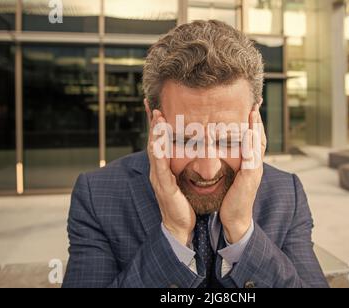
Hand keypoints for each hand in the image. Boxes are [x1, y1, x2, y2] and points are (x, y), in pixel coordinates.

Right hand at [147, 110, 195, 245]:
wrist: (180, 225)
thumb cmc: (184, 202)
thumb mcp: (184, 178)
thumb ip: (184, 165)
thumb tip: (195, 148)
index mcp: (163, 167)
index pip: (159, 141)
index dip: (156, 124)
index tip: (155, 106)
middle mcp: (157, 170)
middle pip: (153, 142)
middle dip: (153, 123)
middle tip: (153, 105)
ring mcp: (158, 179)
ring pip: (155, 152)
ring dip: (155, 134)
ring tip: (157, 118)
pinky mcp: (164, 188)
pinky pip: (161, 169)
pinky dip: (160, 155)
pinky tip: (160, 145)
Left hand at [219, 105, 266, 243]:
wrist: (233, 219)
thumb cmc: (229, 199)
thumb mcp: (230, 177)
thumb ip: (229, 164)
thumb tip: (219, 151)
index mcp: (250, 164)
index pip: (254, 139)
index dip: (254, 123)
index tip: (252, 107)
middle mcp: (255, 165)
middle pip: (260, 137)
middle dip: (258, 119)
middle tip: (257, 102)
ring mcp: (255, 171)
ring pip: (259, 144)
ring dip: (257, 126)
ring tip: (254, 111)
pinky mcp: (250, 177)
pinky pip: (252, 156)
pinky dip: (251, 142)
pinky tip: (248, 132)